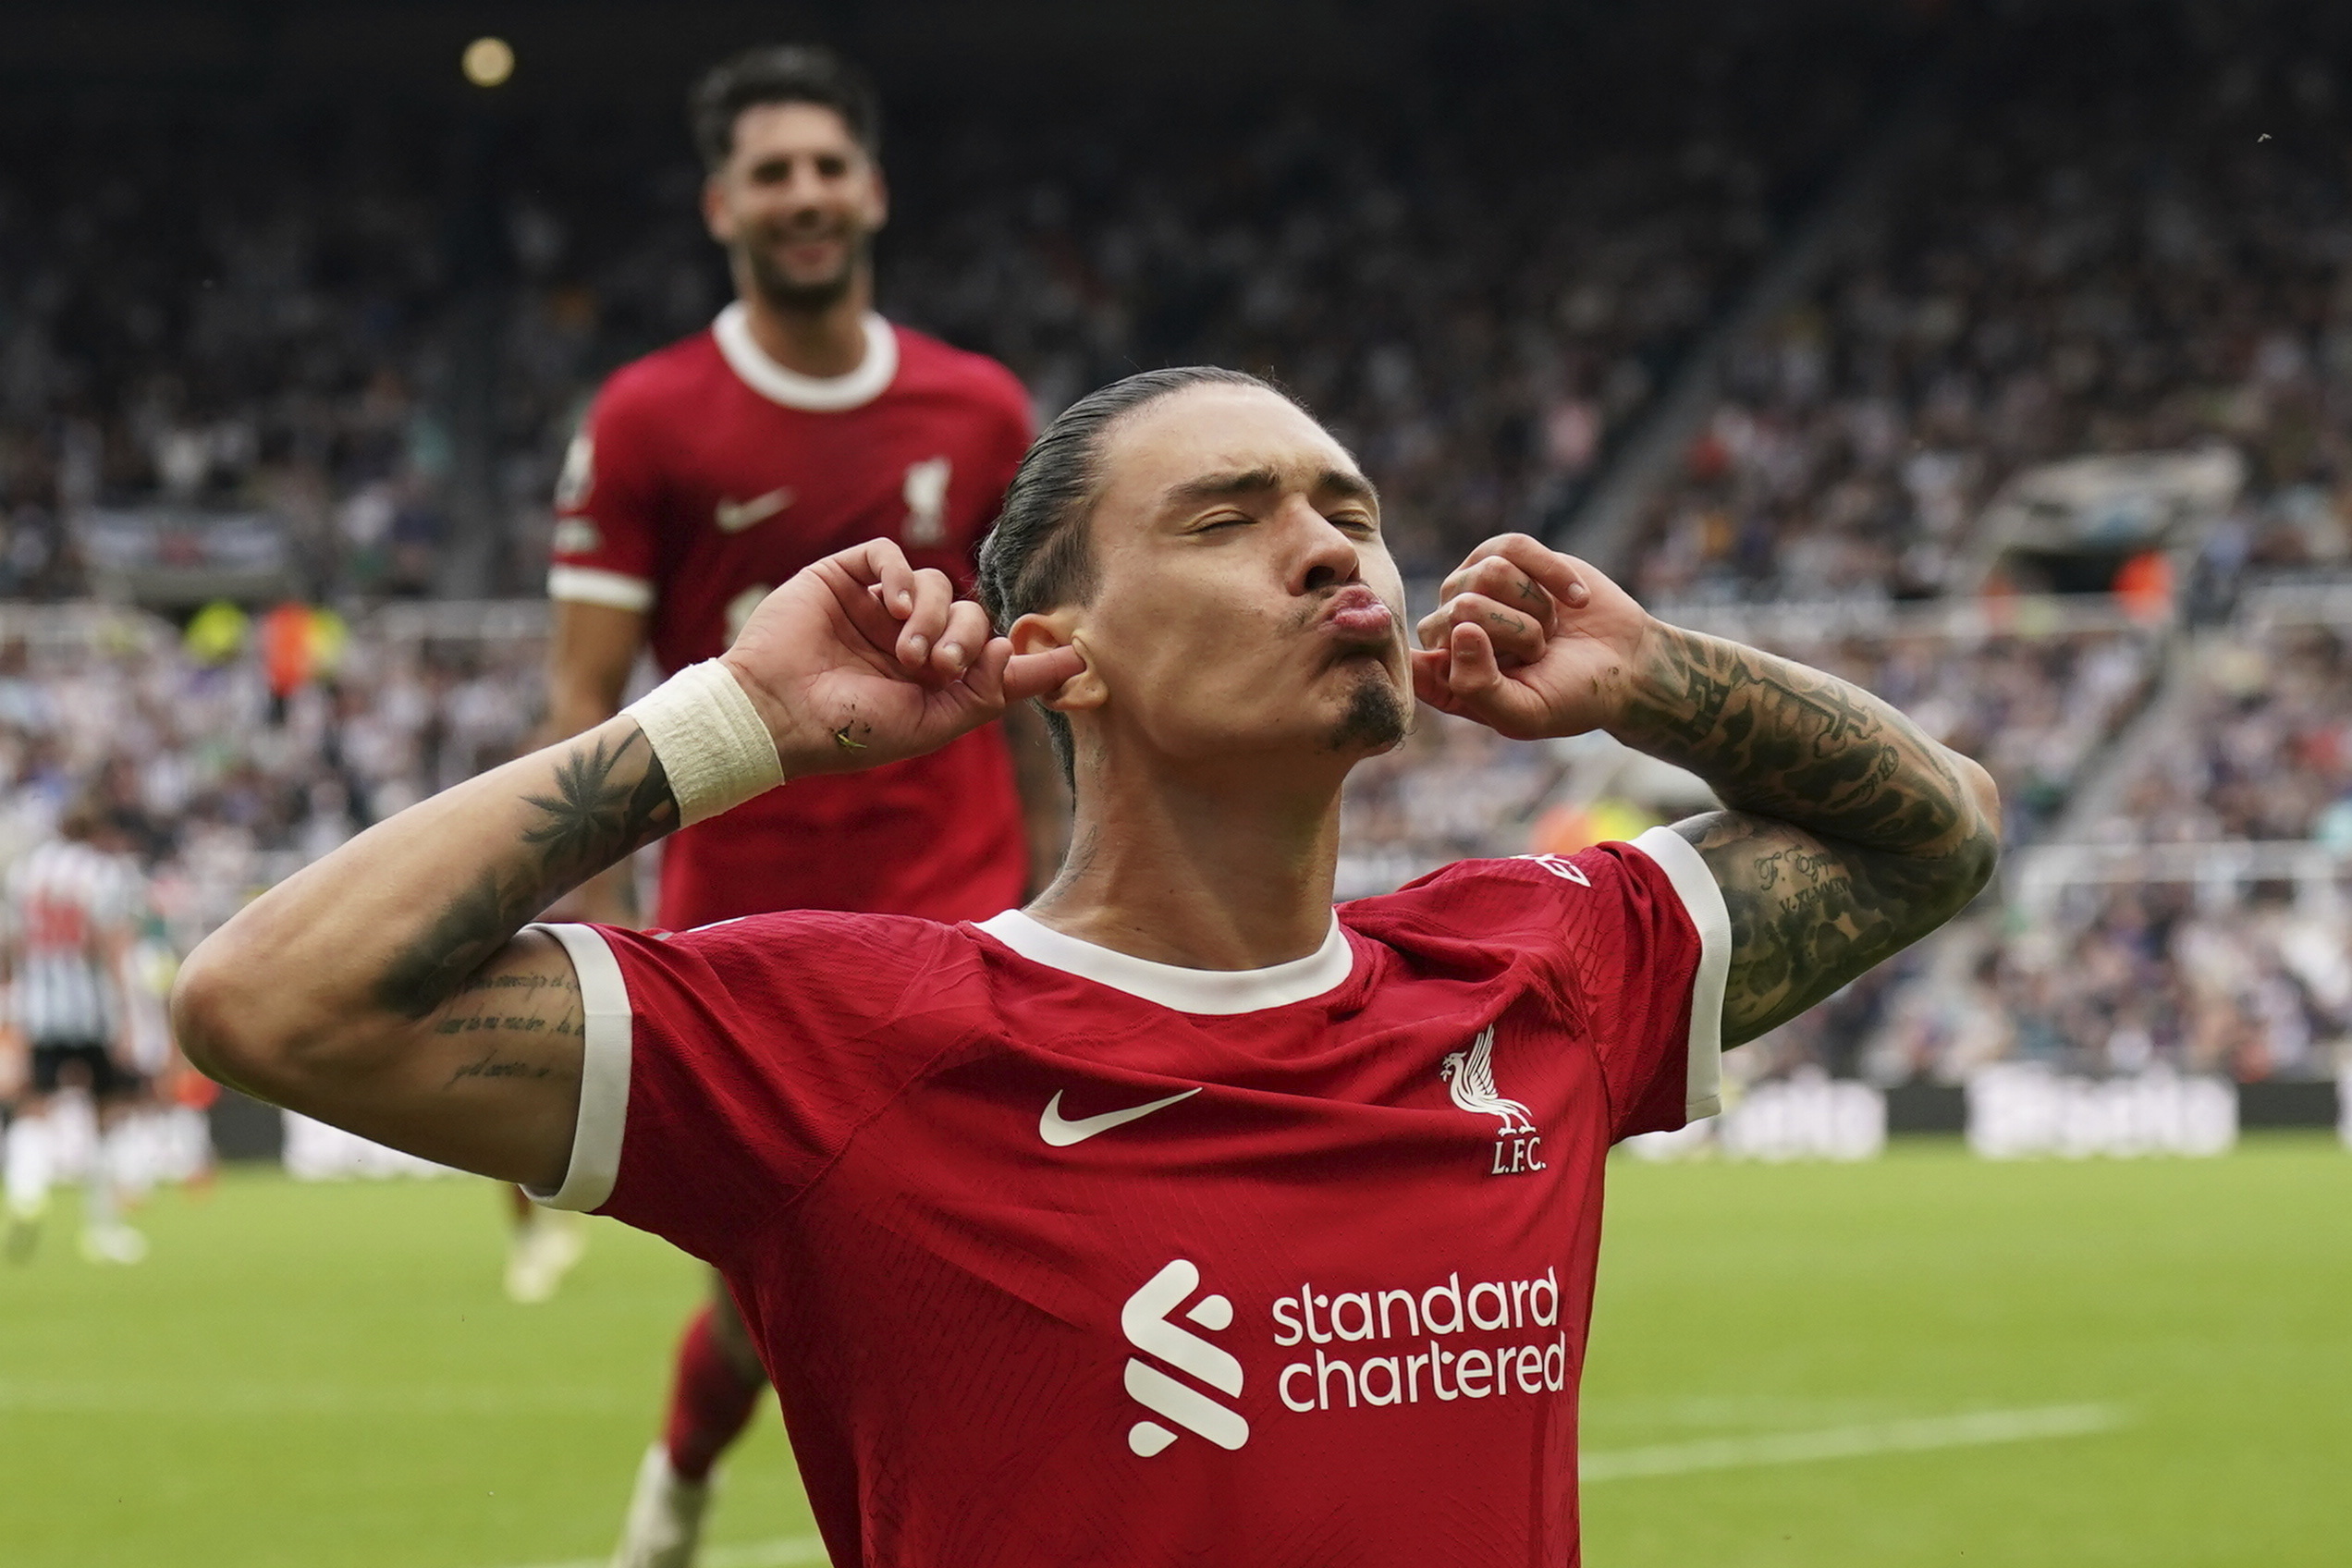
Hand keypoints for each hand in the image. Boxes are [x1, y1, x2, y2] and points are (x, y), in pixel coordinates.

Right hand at [720, 538, 1085, 777]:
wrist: (777, 714)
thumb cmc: (850, 730)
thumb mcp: (931, 724)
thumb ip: (984, 696)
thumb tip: (1022, 655)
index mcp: (932, 680)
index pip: (992, 659)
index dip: (1032, 658)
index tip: (1076, 655)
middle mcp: (911, 641)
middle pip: (971, 614)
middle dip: (965, 638)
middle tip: (939, 667)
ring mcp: (878, 608)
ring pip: (937, 584)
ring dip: (933, 616)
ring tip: (907, 652)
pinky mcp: (846, 578)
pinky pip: (891, 556)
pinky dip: (902, 576)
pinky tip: (894, 607)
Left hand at [1410, 534, 1655, 740]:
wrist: (1625, 664)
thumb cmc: (1571, 696)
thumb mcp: (1526, 712)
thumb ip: (1478, 688)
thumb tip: (1459, 632)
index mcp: (1443, 677)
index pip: (1423, 660)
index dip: (1467, 659)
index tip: (1511, 670)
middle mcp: (1447, 629)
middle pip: (1465, 607)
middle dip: (1519, 632)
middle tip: (1541, 653)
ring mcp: (1471, 588)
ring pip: (1492, 573)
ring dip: (1536, 606)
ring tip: (1549, 628)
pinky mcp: (1502, 556)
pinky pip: (1515, 547)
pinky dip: (1554, 574)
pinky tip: (1574, 598)